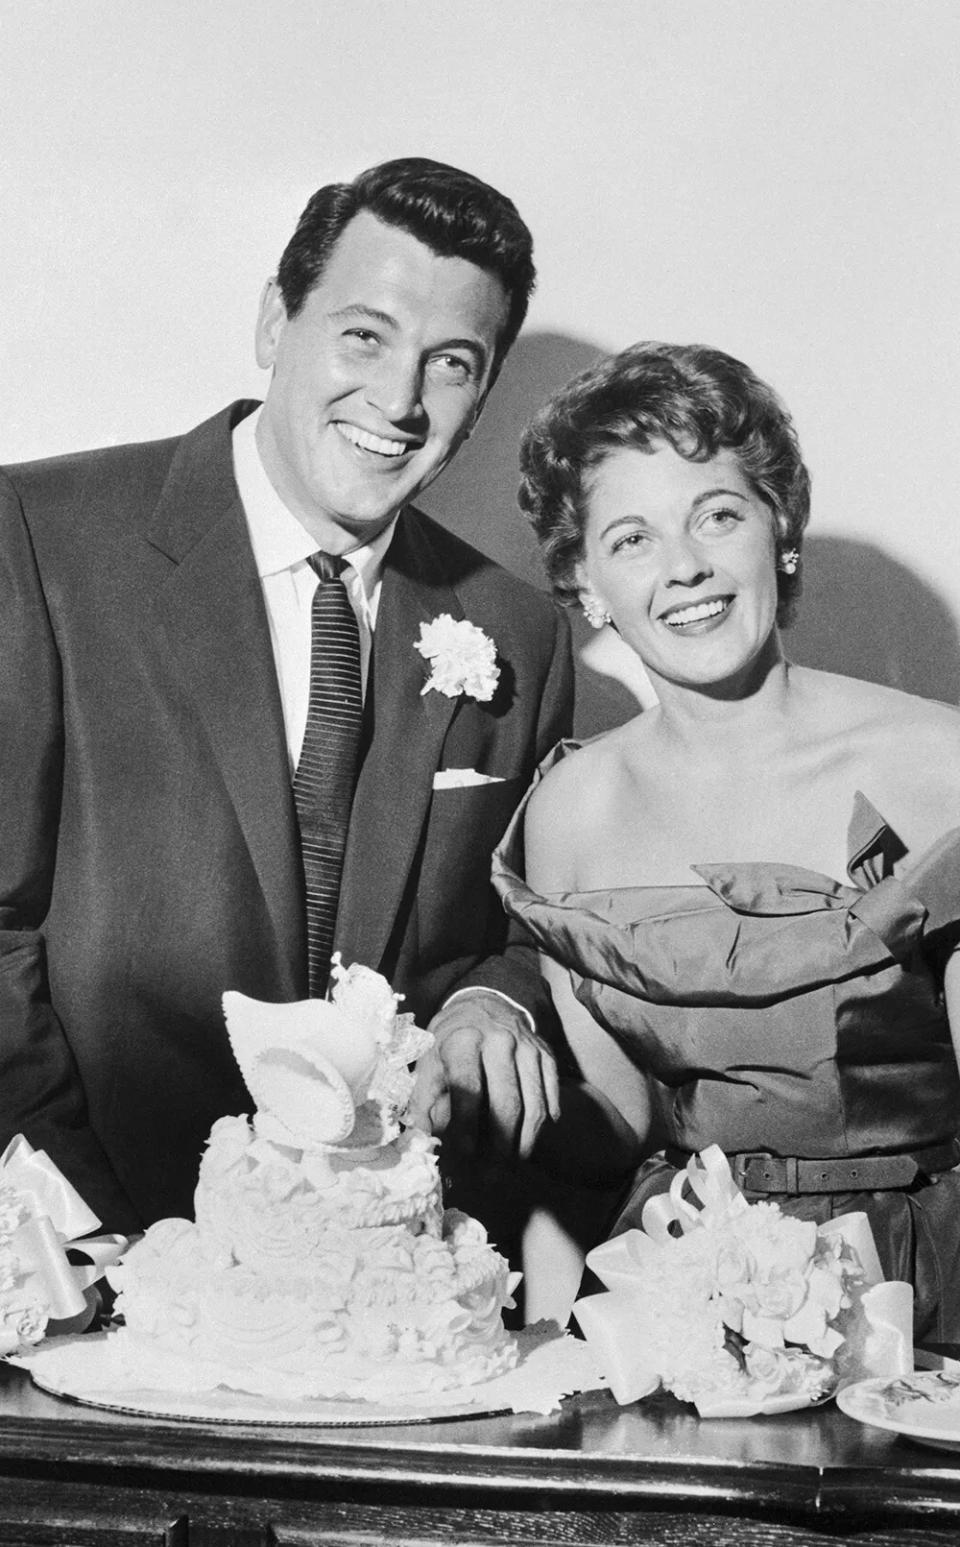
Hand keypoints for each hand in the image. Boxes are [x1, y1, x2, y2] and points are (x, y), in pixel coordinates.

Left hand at [407, 992, 559, 1158]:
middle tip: (491, 1174)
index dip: (466, 1126)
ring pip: (533, 1103)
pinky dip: (543, 1120)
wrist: (483, 1002)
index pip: (468, 1089)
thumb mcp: (428, 1063)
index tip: (463, 1156)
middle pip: (506, 1102)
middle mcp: (499, 1040)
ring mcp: (527, 1046)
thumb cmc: (450, 1041)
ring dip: (524, 1141)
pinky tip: (530, 1140)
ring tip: (510, 1165)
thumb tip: (422, 1143)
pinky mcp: (546, 1053)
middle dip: (499, 1144)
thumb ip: (423, 1102)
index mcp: (463, 1040)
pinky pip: (550, 1093)